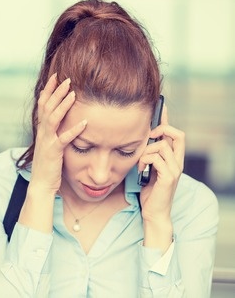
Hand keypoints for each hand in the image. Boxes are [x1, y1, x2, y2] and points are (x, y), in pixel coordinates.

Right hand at [30, 73, 86, 196]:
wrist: (41, 184)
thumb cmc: (48, 164)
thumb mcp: (49, 143)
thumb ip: (53, 130)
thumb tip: (62, 118)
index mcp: (41, 129)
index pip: (42, 104)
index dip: (48, 89)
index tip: (55, 76)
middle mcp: (42, 132)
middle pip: (47, 106)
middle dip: (56, 91)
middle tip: (67, 79)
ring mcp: (46, 141)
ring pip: (53, 118)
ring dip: (63, 104)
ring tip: (73, 93)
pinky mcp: (53, 152)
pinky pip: (63, 139)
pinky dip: (74, 130)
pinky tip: (84, 123)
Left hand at [138, 105, 184, 221]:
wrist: (153, 212)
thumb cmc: (150, 191)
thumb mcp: (149, 168)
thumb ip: (150, 155)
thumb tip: (141, 140)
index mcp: (174, 158)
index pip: (175, 134)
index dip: (168, 120)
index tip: (160, 108)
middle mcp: (178, 162)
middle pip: (177, 134)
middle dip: (161, 130)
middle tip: (148, 136)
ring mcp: (175, 169)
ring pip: (162, 145)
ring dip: (146, 152)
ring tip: (141, 163)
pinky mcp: (169, 177)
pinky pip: (156, 158)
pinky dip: (145, 161)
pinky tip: (141, 170)